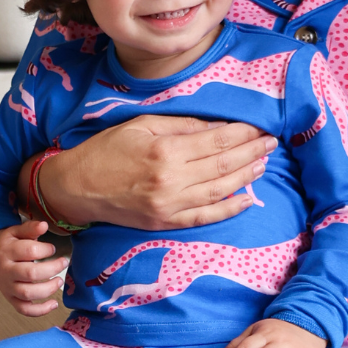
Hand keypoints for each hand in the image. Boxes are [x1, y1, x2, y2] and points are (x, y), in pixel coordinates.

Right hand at [0, 220, 67, 316]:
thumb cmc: (8, 244)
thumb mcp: (15, 232)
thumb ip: (30, 229)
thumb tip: (44, 225)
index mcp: (7, 251)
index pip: (29, 251)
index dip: (45, 250)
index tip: (53, 248)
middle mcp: (6, 271)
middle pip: (30, 274)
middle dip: (51, 269)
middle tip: (64, 262)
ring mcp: (8, 287)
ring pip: (27, 294)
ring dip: (47, 289)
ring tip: (59, 281)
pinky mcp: (11, 299)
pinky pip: (24, 310)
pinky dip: (40, 311)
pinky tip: (54, 304)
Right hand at [24, 116, 276, 230]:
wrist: (76, 187)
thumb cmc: (106, 151)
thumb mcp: (139, 125)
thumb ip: (179, 126)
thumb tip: (214, 126)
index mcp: (165, 150)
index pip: (216, 140)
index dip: (242, 133)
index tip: (258, 127)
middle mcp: (171, 179)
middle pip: (224, 164)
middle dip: (251, 152)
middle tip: (271, 142)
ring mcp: (170, 204)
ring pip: (220, 190)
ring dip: (246, 177)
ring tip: (263, 163)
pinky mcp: (165, 222)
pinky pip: (205, 218)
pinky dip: (229, 209)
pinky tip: (246, 199)